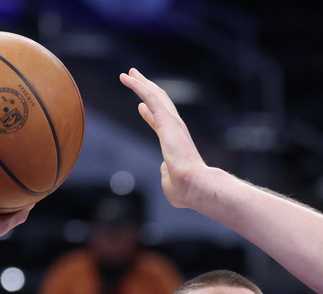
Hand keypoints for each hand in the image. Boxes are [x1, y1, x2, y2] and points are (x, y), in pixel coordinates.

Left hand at [119, 68, 207, 209]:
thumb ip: (165, 174)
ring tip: (129, 73)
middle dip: (147, 90)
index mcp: (175, 143)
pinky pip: (150, 97)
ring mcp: (173, 123)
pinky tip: (127, 77)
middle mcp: (176, 129)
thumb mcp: (170, 182)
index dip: (149, 114)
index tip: (141, 107)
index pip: (160, 123)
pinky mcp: (167, 120)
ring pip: (155, 95)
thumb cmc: (184, 190)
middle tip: (135, 78)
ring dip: (141, 83)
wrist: (194, 185)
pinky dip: (138, 85)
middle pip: (159, 103)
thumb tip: (164, 170)